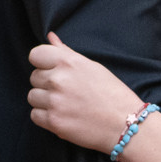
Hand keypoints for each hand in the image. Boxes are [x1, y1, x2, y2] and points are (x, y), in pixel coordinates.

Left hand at [26, 33, 146, 151]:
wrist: (127, 124)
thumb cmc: (113, 94)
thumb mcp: (93, 68)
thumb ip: (67, 53)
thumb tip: (50, 37)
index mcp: (70, 63)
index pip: (35, 55)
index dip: (43, 63)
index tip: (54, 71)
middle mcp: (59, 80)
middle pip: (34, 77)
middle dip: (47, 84)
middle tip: (69, 92)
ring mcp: (55, 101)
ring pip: (33, 96)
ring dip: (46, 101)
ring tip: (67, 105)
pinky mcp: (53, 121)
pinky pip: (35, 115)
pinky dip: (47, 117)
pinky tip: (65, 116)